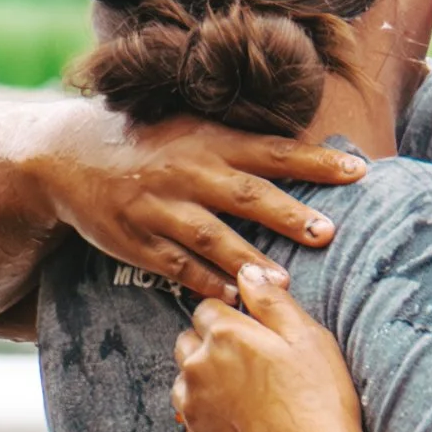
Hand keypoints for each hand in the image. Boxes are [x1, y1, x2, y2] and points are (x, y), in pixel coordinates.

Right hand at [29, 107, 366, 301]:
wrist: (73, 156)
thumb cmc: (153, 145)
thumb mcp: (196, 132)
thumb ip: (245, 148)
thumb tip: (310, 162)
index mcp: (211, 141)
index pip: (274, 151)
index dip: (316, 161)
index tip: (358, 171)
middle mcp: (188, 172)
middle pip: (246, 194)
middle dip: (288, 214)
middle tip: (327, 232)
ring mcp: (161, 207)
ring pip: (209, 236)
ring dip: (247, 259)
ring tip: (282, 281)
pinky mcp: (138, 240)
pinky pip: (175, 266)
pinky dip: (204, 282)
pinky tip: (233, 298)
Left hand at [172, 264, 373, 431]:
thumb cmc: (319, 404)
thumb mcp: (309, 338)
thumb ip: (272, 300)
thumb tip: (249, 271)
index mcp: (223, 335)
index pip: (209, 307)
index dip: (234, 315)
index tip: (258, 330)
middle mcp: (196, 369)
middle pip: (190, 341)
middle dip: (213, 343)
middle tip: (256, 360)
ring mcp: (193, 410)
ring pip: (187, 381)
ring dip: (208, 380)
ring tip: (251, 394)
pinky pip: (196, 419)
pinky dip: (212, 416)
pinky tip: (247, 424)